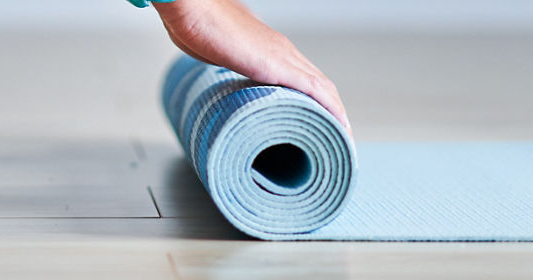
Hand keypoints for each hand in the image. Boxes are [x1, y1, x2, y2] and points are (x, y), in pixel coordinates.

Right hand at [153, 0, 351, 133]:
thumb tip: (220, 74)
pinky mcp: (279, 66)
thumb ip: (224, 63)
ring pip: (324, 87)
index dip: (316, 98)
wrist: (191, 8)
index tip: (318, 119)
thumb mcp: (215, 51)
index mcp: (270, 48)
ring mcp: (283, 56)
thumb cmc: (194, 24)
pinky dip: (332, 108)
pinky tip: (340, 125)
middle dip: (331, 109)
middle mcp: (283, 50)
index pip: (304, 75)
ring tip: (341, 136)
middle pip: (319, 83)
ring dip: (336, 113)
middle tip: (336, 133)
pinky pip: (316, 90)